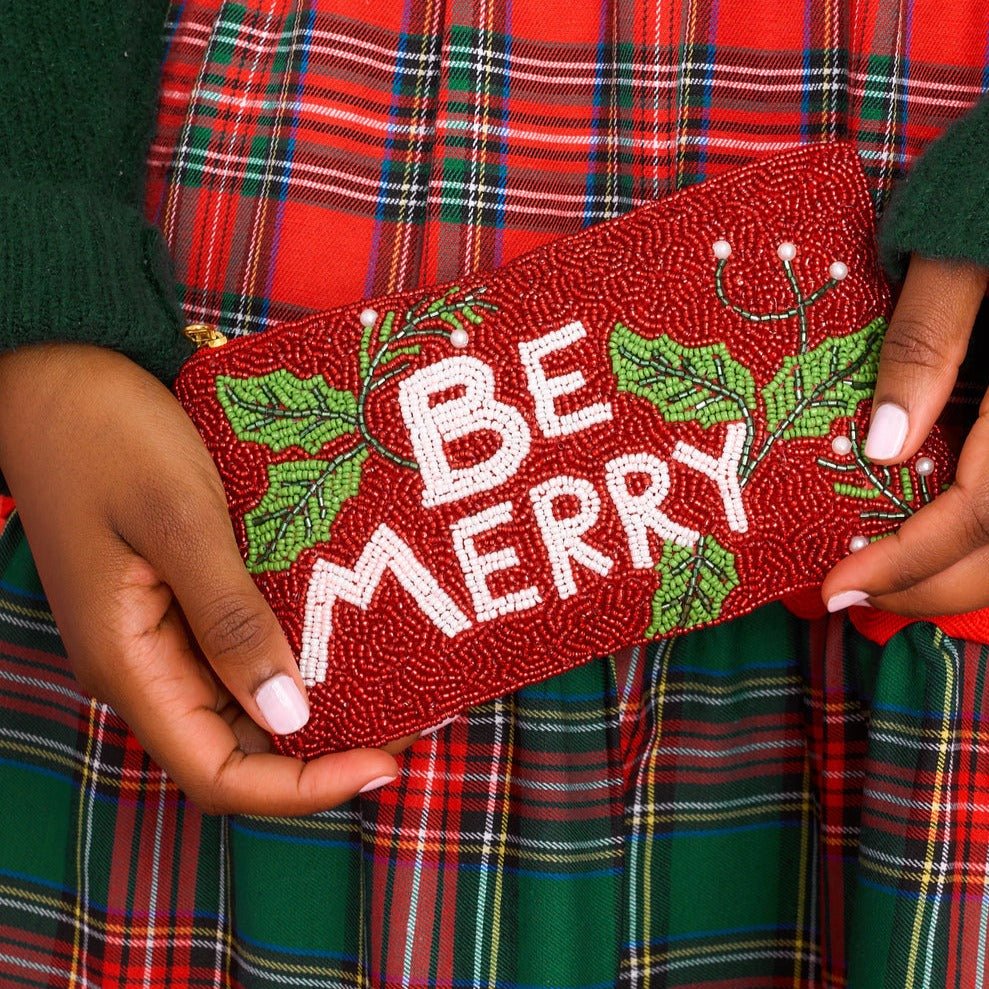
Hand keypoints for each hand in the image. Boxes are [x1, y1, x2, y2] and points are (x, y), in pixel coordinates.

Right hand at [0, 343, 419, 814]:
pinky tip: (342, 631)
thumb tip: (289, 716)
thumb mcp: (180, 523)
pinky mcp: (176, 598)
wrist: (56, 379)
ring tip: (391, 682)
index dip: (301, 789)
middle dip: (321, 750)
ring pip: (241, 702)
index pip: (218, 775)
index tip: (383, 765)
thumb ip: (228, 620)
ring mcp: (159, 633)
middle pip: (237, 748)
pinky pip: (236, 650)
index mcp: (130, 665)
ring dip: (311, 703)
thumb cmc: (107, 437)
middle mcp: (144, 666)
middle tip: (407, 719)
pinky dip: (290, 654)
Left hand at [822, 255, 988, 615]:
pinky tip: (938, 520)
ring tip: (890, 572)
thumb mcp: (964, 249)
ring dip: (964, 566)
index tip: (838, 585)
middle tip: (855, 592)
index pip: (984, 510)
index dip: (912, 560)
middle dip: (934, 584)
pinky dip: (986, 527)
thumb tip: (881, 447)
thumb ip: (926, 344)